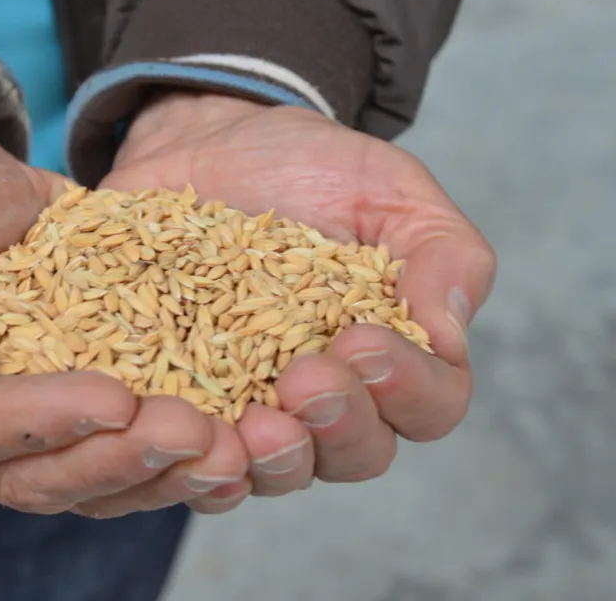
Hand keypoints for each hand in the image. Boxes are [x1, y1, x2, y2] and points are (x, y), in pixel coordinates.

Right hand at [0, 88, 248, 516]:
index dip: (45, 422)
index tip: (115, 396)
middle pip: (39, 478)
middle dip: (121, 458)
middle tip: (196, 432)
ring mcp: (16, 444)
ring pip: (90, 485)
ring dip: (161, 475)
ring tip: (230, 454)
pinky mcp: (71, 427)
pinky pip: (122, 460)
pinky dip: (176, 463)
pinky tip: (235, 452)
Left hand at [100, 91, 495, 498]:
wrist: (213, 142)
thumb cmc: (316, 169)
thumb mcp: (393, 191)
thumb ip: (442, 255)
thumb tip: (447, 334)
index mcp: (391, 358)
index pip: (428, 406)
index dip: (408, 390)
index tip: (365, 341)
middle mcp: (326, 399)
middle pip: (354, 455)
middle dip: (337, 426)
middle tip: (304, 379)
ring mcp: (250, 408)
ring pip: (272, 473)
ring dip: (265, 461)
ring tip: (246, 427)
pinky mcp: (180, 401)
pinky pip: (182, 455)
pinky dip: (180, 455)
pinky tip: (168, 426)